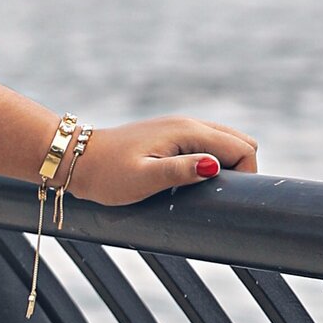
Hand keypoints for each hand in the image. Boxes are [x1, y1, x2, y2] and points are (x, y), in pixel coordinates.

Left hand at [69, 115, 258, 205]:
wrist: (77, 159)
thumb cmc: (107, 174)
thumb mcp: (143, 179)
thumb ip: (179, 172)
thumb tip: (214, 167)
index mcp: (188, 131)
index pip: (243, 148)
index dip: (246, 175)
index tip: (225, 199)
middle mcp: (189, 124)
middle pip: (240, 142)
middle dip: (240, 169)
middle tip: (214, 196)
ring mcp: (180, 128)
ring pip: (225, 142)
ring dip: (226, 165)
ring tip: (202, 191)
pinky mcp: (172, 136)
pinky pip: (207, 144)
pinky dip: (211, 160)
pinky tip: (191, 181)